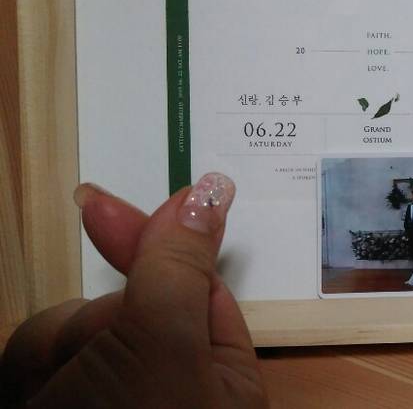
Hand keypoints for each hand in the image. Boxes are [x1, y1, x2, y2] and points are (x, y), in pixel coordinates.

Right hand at [0, 174, 266, 407]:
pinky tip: (32, 400)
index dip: (153, 240)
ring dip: (51, 358)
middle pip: (117, 304)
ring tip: (57, 402)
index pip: (188, 285)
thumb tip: (212, 189)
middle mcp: (162, 383)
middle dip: (92, 326)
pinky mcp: (52, 405)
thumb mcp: (168, 347)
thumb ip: (179, 267)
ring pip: (64, 331)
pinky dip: (28, 377)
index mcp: (218, 372)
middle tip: (90, 369)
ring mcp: (103, 396)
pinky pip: (30, 363)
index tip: (95, 201)